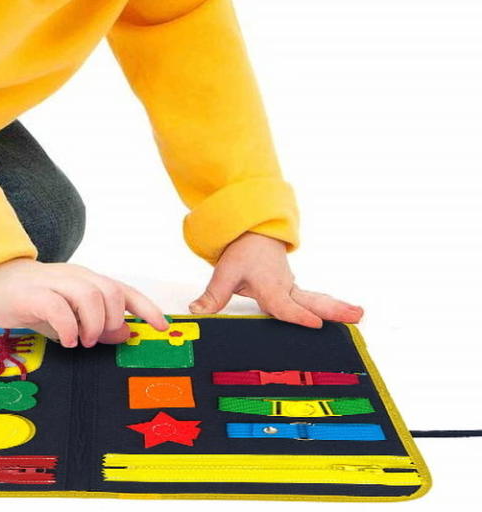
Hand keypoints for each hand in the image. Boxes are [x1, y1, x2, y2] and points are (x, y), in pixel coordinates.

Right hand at [0, 257, 169, 347]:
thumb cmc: (34, 299)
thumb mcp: (70, 314)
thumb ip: (97, 323)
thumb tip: (126, 334)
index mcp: (86, 280)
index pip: (124, 290)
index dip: (146, 308)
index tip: (161, 327)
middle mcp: (74, 277)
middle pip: (110, 291)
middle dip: (112, 320)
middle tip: (97, 339)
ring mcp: (54, 282)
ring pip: (90, 295)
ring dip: (93, 324)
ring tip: (82, 340)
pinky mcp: (33, 294)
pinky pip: (58, 306)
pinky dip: (69, 327)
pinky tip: (67, 339)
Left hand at [188, 231, 363, 328]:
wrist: (251, 233)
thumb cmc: (241, 252)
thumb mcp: (224, 272)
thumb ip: (213, 296)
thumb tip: (197, 313)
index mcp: (270, 288)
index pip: (284, 306)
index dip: (297, 316)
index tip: (314, 323)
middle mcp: (285, 289)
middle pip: (311, 301)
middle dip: (333, 310)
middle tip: (356, 316)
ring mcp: (292, 289)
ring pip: (317, 299)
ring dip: (338, 307)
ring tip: (359, 314)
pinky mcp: (294, 290)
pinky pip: (313, 300)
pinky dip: (330, 307)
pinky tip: (345, 317)